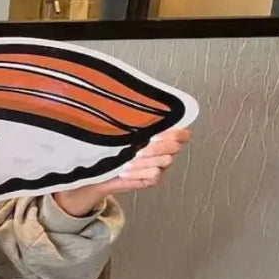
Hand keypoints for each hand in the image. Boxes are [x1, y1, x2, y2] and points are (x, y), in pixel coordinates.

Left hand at [52, 128, 190, 216]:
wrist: (97, 170)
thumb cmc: (110, 147)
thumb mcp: (120, 130)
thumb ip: (132, 119)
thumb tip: (127, 99)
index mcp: (160, 135)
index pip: (182, 133)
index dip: (174, 134)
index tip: (152, 136)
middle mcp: (164, 150)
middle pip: (175, 147)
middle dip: (156, 148)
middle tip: (137, 151)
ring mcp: (160, 166)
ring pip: (165, 161)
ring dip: (144, 162)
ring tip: (128, 161)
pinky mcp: (152, 179)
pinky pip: (154, 175)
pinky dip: (138, 172)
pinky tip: (125, 171)